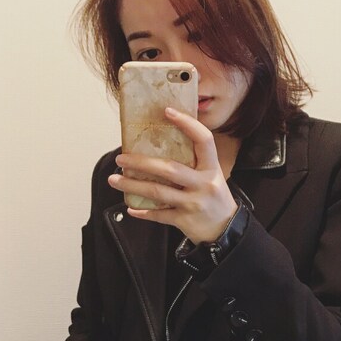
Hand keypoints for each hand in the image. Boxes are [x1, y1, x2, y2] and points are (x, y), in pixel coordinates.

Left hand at [108, 107, 237, 243]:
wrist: (226, 229)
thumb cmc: (214, 197)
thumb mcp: (211, 175)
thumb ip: (193, 162)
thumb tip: (160, 145)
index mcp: (212, 168)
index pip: (203, 140)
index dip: (187, 124)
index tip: (167, 111)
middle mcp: (204, 184)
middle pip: (169, 169)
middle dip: (141, 163)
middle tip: (121, 158)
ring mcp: (194, 203)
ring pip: (158, 192)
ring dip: (132, 186)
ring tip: (114, 180)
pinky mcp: (185, 220)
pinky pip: (159, 215)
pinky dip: (143, 212)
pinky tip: (131, 207)